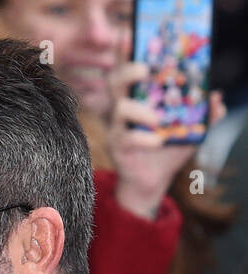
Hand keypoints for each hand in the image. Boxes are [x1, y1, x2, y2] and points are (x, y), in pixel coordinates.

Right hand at [107, 63, 224, 218]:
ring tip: (158, 119)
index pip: (129, 67)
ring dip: (139, 110)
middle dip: (128, 71)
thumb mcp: (191, 126)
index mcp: (139, 95)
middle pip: (114, 81)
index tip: (128, 35)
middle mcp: (124, 107)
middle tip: (146, 70)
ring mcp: (118, 127)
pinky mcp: (118, 147)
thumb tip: (217, 98)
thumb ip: (204, 112)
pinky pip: (127, 138)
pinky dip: (144, 139)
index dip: (125, 51)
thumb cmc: (168, 148)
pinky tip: (158, 143)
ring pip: (119, 108)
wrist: (153, 180)